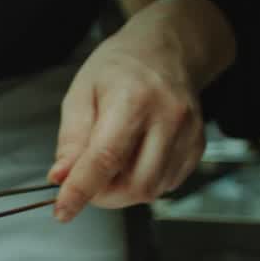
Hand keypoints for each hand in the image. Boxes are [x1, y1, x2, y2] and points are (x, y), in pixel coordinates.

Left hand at [47, 0, 235, 221]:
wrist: (166, 50)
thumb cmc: (120, 68)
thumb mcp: (82, 92)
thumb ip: (71, 139)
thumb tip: (61, 177)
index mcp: (134, 99)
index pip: (104, 159)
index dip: (81, 191)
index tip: (63, 210)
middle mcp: (169, 117)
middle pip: (134, 184)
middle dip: (103, 194)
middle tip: (86, 179)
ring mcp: (189, 134)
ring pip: (151, 190)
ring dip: (123, 190)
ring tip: (112, 162)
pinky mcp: (198, 147)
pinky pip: (167, 184)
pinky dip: (144, 182)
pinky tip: (135, 158)